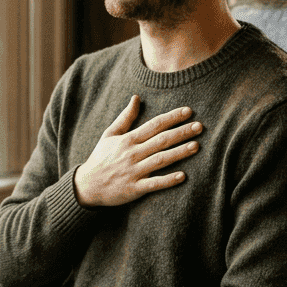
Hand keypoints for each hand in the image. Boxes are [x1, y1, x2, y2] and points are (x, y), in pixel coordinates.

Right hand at [73, 96, 203, 207]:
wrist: (86, 186)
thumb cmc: (100, 158)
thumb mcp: (109, 134)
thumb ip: (125, 117)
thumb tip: (136, 98)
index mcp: (128, 140)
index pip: (154, 125)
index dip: (172, 117)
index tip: (189, 111)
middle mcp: (132, 154)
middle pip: (161, 140)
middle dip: (181, 132)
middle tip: (200, 126)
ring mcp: (133, 171)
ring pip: (160, 160)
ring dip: (179, 153)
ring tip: (196, 146)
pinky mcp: (134, 188)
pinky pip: (154, 184)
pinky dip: (168, 180)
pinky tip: (183, 176)